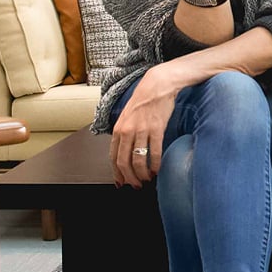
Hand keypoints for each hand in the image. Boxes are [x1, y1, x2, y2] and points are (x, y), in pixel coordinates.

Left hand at [111, 66, 178, 187]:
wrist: (157, 85)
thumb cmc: (143, 101)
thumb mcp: (127, 117)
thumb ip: (124, 134)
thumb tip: (125, 152)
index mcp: (118, 129)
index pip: (113, 157)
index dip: (117, 174)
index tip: (121, 183)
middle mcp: (127, 131)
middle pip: (124, 162)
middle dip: (130, 178)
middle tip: (136, 186)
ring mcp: (141, 130)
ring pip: (138, 160)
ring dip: (142, 174)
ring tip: (147, 179)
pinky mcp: (156, 129)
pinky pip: (154, 152)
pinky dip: (155, 165)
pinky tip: (157, 170)